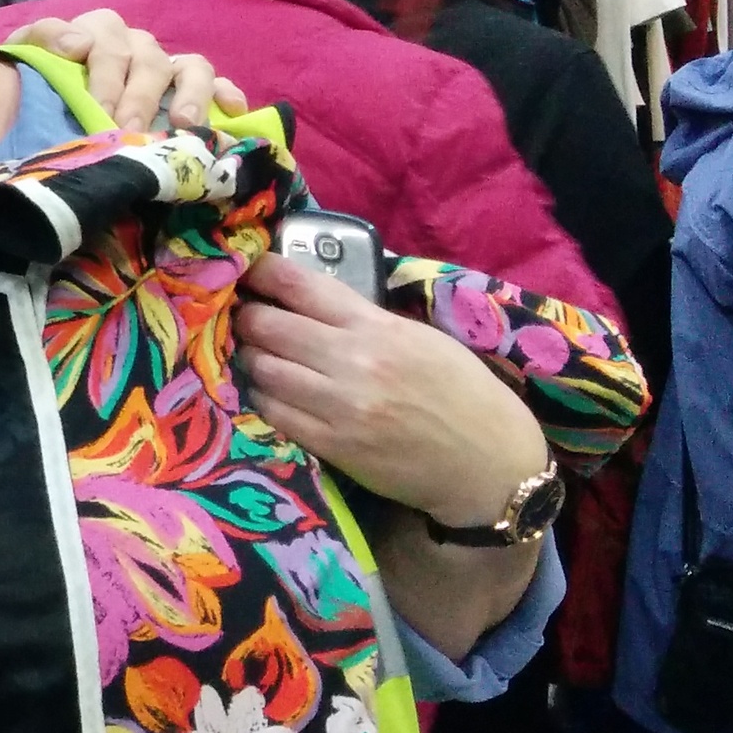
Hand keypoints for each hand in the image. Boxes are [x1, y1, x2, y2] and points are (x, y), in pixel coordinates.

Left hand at [3, 9, 248, 132]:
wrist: (35, 124)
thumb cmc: (32, 94)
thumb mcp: (21, 64)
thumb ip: (37, 41)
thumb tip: (76, 43)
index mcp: (95, 34)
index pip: (104, 35)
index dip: (102, 71)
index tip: (97, 109)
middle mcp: (135, 47)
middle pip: (148, 58)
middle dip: (139, 96)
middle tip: (129, 131)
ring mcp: (166, 68)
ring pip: (191, 66)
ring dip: (190, 94)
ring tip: (185, 123)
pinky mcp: (192, 93)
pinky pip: (218, 86)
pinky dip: (227, 95)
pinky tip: (231, 113)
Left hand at [234, 254, 547, 526]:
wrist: (490, 463)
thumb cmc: (461, 393)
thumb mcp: (419, 338)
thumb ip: (362, 318)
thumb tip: (305, 298)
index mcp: (375, 326)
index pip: (297, 284)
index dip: (259, 271)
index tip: (244, 269)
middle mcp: (352, 360)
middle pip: (266, 324)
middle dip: (246, 316)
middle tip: (242, 316)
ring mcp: (339, 405)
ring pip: (261, 367)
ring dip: (249, 357)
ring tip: (254, 354)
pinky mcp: (331, 445)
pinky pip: (272, 411)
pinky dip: (263, 396)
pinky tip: (270, 391)